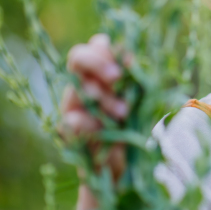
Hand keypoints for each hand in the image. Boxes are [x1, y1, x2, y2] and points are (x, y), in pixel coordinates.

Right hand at [59, 33, 128, 209]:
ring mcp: (72, 103)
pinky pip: (72, 119)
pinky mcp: (68, 128)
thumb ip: (137, 79)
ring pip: (79, 87)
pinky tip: (104, 131)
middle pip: (78, 56)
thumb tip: (132, 57)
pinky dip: (91, 124)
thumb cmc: (135, 123)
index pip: (98, 45)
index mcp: (103, 70)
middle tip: (118, 78)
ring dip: (104, 98)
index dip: (109, 48)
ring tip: (124, 113)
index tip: (129, 61)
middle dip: (98, 64)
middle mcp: (83, 82)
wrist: (123, 164)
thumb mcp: (142, 99)